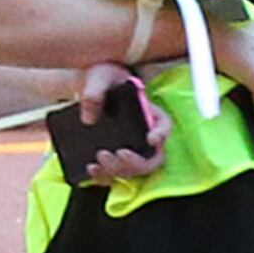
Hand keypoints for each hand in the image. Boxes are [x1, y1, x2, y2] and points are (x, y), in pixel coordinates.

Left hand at [68, 63, 172, 182]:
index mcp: (151, 113)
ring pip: (134, 170)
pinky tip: (91, 169)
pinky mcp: (115, 157)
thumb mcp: (100, 76)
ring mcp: (132, 148)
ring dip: (119, 171)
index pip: (164, 126)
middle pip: (151, 158)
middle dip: (136, 162)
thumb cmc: (103, 77)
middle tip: (118, 153)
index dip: (161, 135)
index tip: (151, 138)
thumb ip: (95, 91)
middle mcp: (145, 135)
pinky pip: (116, 173)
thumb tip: (89, 118)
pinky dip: (105, 176)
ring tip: (98, 161)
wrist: (90, 88)